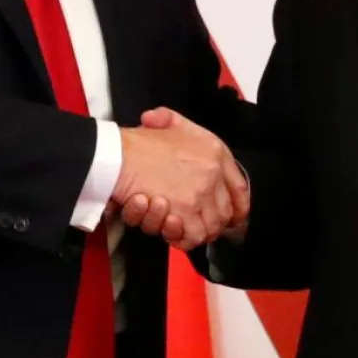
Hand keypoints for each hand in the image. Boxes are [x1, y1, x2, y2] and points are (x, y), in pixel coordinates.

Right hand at [115, 108, 248, 249]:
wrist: (117, 155)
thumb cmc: (138, 142)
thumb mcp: (164, 121)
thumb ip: (169, 119)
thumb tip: (155, 120)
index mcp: (215, 151)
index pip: (240, 189)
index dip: (237, 207)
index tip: (231, 218)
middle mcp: (213, 173)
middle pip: (225, 213)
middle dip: (209, 224)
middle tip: (190, 224)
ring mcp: (200, 195)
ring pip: (209, 229)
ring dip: (191, 231)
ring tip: (171, 222)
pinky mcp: (183, 213)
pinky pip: (192, 238)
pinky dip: (179, 238)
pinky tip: (166, 225)